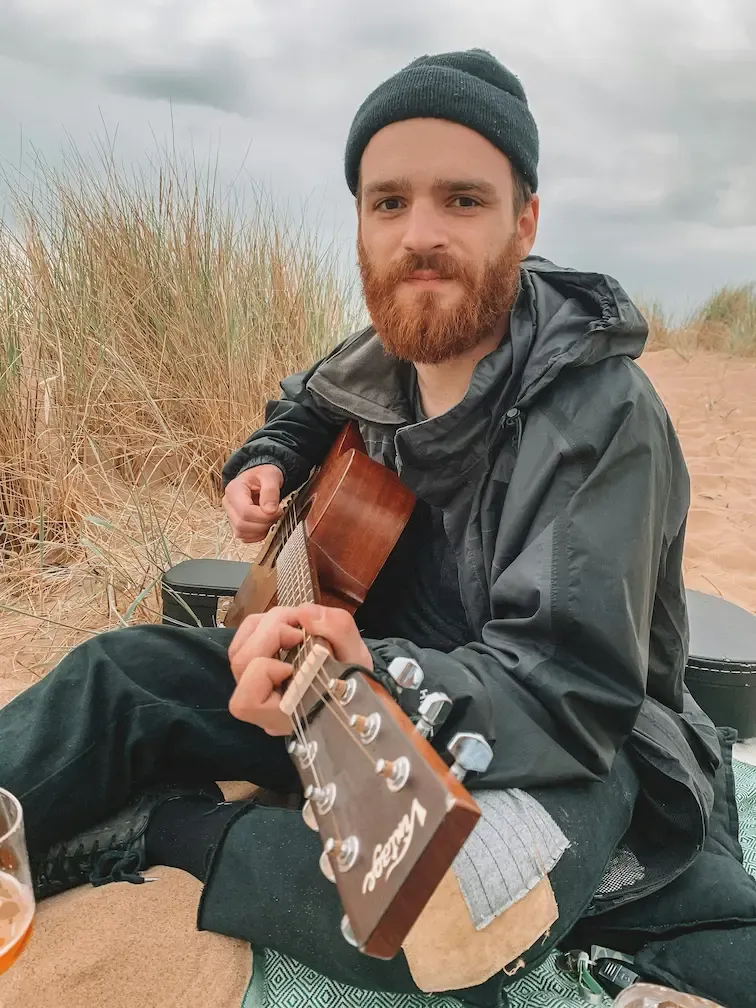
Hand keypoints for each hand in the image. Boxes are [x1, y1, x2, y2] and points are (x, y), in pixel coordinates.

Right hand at [223, 464, 283, 542]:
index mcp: (233, 490)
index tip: (278, 510)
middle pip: (241, 524)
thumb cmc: (264, 475)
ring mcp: (231, 516)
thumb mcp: (271, 475)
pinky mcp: (236, 525)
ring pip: (242, 533)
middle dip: (263, 523)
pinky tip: (265, 524)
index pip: (245, 511)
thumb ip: (271, 491)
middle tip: (277, 514)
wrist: (261, 478)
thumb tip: (270, 511)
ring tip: (271, 517)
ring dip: (261, 530)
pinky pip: (245, 538)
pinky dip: (258, 535)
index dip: (263, 515)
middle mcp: (228, 504)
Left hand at [227, 604, 372, 734]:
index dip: (264, 674)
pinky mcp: (255, 669)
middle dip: (269, 633)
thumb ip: (336, 630)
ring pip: (237, 651)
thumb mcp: (357, 654)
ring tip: (295, 622)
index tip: (294, 664)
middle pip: (240, 665)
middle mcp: (265, 706)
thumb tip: (303, 613)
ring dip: (265, 626)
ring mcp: (256, 688)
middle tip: (299, 627)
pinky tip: (287, 625)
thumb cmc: (356, 678)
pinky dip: (262, 625)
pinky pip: (242, 642)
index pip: (247, 701)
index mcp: (287, 714)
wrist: (358, 684)